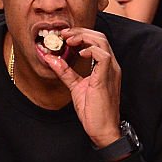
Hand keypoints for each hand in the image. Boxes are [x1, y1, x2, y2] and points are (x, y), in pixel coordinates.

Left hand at [36, 27, 122, 146]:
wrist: (102, 129)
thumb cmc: (93, 111)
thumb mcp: (75, 87)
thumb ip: (65, 72)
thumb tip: (51, 59)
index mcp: (105, 67)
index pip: (96, 41)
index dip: (80, 34)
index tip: (63, 36)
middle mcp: (111, 66)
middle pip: (99, 36)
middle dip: (80, 32)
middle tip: (63, 34)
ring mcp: (111, 70)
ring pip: (102, 41)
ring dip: (84, 37)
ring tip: (68, 39)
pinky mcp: (107, 78)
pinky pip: (103, 56)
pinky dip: (91, 50)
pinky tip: (80, 52)